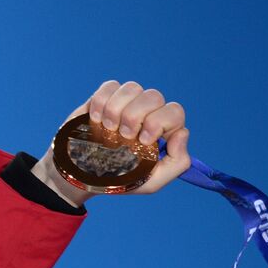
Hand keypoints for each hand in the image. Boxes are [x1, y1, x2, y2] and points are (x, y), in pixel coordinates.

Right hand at [31, 80, 190, 206]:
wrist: (85, 177)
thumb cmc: (122, 180)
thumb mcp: (153, 181)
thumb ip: (177, 162)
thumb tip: (182, 133)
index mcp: (164, 130)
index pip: (175, 111)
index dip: (159, 122)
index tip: (142, 142)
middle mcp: (149, 112)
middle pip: (154, 96)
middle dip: (135, 116)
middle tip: (123, 137)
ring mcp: (128, 103)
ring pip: (132, 87)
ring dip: (117, 110)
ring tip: (109, 129)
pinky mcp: (106, 97)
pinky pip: (110, 86)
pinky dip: (101, 103)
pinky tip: (96, 120)